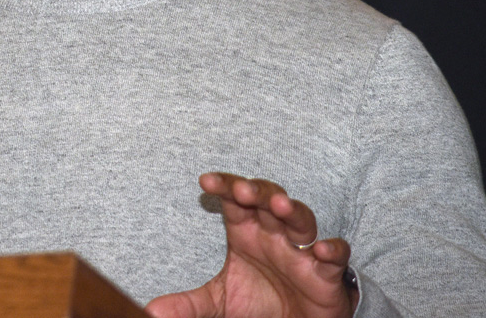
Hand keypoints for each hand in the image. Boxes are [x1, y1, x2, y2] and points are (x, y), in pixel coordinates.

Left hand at [145, 173, 357, 317]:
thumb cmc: (260, 302)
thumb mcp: (221, 303)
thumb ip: (189, 304)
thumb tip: (150, 311)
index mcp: (247, 231)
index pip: (234, 200)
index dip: (223, 186)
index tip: (205, 181)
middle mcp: (274, 233)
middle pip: (268, 199)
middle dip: (256, 191)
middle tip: (242, 190)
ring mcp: (302, 249)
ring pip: (301, 218)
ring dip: (292, 210)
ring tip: (279, 206)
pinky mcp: (327, 272)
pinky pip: (335, 255)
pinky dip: (331, 249)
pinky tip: (320, 250)